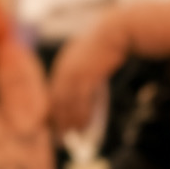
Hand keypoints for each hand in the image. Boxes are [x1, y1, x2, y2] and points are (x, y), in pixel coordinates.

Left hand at [48, 13, 130, 140]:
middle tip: (59, 138)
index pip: (51, 91)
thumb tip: (83, 93)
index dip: (51, 111)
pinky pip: (82, 99)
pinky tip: (84, 126)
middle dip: (57, 120)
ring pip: (68, 101)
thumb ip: (82, 74)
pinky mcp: (89, 72)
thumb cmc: (106, 46)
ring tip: (73, 136)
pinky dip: (82, 114)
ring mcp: (75, 69)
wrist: (118, 30)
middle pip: (56, 99)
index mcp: (62, 63)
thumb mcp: (88, 58)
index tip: (52, 126)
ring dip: (70, 121)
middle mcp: (64, 66)